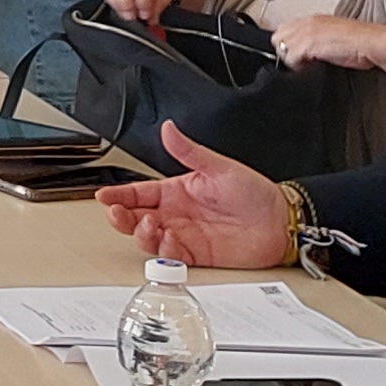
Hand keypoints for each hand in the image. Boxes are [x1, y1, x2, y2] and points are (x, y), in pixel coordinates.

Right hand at [93, 122, 296, 267]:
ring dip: (140, 233)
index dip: (118, 194)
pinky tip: (167, 240)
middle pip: (135, 217)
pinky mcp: (195, 255)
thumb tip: (169, 128)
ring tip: (149, 225)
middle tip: (117, 214)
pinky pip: (170, 256)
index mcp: (177, 190)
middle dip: (121, 217)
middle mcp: (176, 214)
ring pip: (147, 238)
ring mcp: (184, 235)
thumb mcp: (220, 167)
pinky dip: (163, 251)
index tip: (104, 196)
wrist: (280, 222)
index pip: (138, 192)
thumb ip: (190, 152)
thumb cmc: (256, 194)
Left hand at [273, 12, 385, 73]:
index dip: (289, 45)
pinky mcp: (308, 43)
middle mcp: (307, 22)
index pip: (284, 30)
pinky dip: (298, 66)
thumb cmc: (360, 44)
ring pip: (282, 49)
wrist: (374, 44)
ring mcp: (306, 32)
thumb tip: (305, 56)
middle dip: (287, 51)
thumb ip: (317, 42)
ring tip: (308, 65)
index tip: (298, 55)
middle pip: (278, 38)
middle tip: (302, 61)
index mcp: (314, 20)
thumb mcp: (334, 37)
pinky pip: (290, 58)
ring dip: (292, 59)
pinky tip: (312, 67)